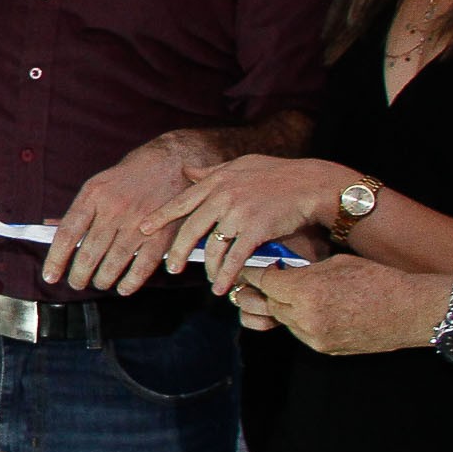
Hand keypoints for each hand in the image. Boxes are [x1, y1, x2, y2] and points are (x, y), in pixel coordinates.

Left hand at [44, 137, 201, 293]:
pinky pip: (143, 265)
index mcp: (95, 195)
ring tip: (98, 283)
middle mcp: (114, 209)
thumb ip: (81, 209)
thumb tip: (52, 228)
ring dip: (103, 279)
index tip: (49, 276)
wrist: (176, 159)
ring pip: (114, 262)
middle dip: (79, 275)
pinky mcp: (162, 233)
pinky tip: (123, 288)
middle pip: (89, 252)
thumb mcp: (101, 183)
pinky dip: (131, 281)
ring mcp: (139, 222)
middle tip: (76, 283)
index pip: (68, 233)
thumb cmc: (133, 173)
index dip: (56, 259)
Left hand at [147, 155, 353, 294]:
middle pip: (190, 229)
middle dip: (178, 251)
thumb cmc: (277, 173)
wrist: (311, 183)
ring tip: (207, 280)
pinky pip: (234, 257)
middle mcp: (222, 195)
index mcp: (216, 181)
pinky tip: (221, 287)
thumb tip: (186, 170)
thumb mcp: (239, 165)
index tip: (141, 231)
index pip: (181, 202)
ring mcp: (238, 212)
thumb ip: (210, 171)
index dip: (159, 217)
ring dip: (208, 268)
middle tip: (171, 268)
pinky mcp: (255, 229)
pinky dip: (226, 274)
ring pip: (213, 246)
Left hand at [224, 253, 447, 351]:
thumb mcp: (336, 263)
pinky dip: (299, 320)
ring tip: (289, 293)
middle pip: (267, 302)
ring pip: (282, 319)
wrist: (411, 310)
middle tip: (261, 280)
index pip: (263, 280)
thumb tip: (281, 268)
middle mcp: (304, 316)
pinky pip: (299, 332)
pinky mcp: (324, 348)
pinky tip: (311, 308)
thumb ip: (304, 269)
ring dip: (281, 307)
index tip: (248, 267)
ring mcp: (313, 336)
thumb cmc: (378, 279)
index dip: (253, 272)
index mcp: (305, 290)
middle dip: (263, 290)